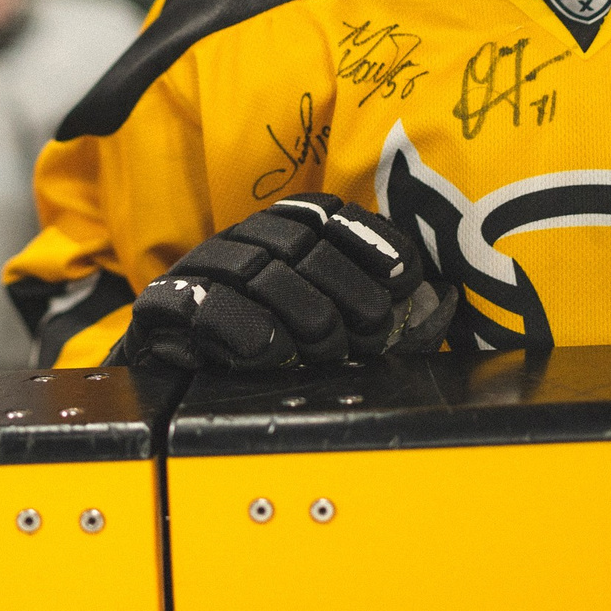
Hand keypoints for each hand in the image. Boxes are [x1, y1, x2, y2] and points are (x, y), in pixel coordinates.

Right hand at [112, 194, 462, 370]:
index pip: (327, 215)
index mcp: (280, 235)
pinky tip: (270, 352)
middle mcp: (240, 242)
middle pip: (300, 242)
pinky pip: (202, 303)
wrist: (176, 396)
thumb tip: (448, 301)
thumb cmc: (270, 362)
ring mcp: (198, 270)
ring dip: (302, 314)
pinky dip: (243, 328)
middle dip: (346, 292)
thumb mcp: (341, 339)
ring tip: (324, 352)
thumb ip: (393, 322)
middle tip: (368, 339)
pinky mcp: (162, 307)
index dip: (371, 240)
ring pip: (259, 270)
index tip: (407, 277)